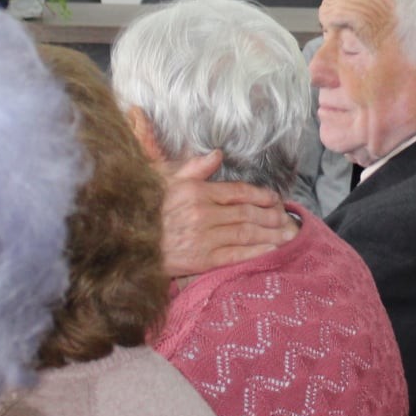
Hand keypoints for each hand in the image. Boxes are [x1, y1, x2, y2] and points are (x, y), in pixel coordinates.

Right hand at [157, 149, 292, 278]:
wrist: (127, 246)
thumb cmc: (144, 211)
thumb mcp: (164, 182)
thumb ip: (193, 168)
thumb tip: (217, 154)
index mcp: (196, 192)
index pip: (238, 191)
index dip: (260, 195)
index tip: (274, 198)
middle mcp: (203, 213)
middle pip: (247, 212)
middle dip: (271, 215)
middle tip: (287, 217)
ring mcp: (203, 237)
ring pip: (246, 232)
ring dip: (270, 233)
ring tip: (288, 234)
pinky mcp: (202, 260)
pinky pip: (236, 254)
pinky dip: (256, 252)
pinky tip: (272, 249)